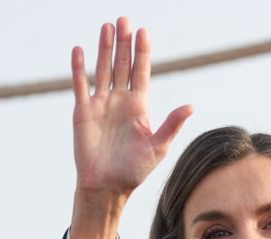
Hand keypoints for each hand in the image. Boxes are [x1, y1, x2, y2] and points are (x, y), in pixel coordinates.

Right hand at [69, 17, 192, 238]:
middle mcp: (120, 101)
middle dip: (124, 43)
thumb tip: (191, 106)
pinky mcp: (83, 112)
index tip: (144, 31)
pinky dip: (79, 68)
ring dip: (104, 49)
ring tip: (107, 27)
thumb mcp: (158, 147)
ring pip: (103, 70)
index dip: (143, 52)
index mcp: (140, 106)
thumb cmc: (135, 171)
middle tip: (124, 19)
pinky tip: (79, 50)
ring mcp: (101, 104)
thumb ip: (172, 125)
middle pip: (123, 65)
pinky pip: (80, 85)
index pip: (142, 72)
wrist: (108, 187)